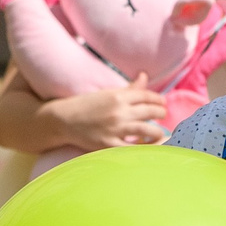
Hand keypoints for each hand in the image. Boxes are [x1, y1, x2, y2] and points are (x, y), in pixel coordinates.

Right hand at [46, 82, 168, 150]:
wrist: (62, 120)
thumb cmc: (84, 105)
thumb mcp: (106, 93)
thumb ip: (129, 88)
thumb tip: (144, 76)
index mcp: (118, 96)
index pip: (147, 96)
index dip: (158, 100)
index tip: (162, 103)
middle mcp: (119, 111)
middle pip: (150, 111)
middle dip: (161, 114)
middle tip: (163, 116)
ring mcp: (115, 128)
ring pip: (147, 130)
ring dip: (158, 132)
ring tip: (160, 133)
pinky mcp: (109, 144)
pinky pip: (133, 148)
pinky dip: (144, 148)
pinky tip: (148, 148)